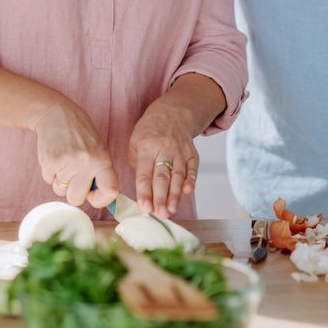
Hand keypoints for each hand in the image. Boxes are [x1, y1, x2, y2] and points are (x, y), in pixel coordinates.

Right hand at [30, 100, 119, 210]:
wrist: (58, 114)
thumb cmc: (81, 135)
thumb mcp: (99, 150)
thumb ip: (101, 174)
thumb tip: (103, 201)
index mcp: (103, 160)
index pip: (110, 191)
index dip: (100, 199)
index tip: (93, 194)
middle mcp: (87, 162)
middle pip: (76, 199)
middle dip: (73, 191)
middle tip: (74, 174)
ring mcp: (68, 162)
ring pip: (60, 191)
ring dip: (60, 180)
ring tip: (64, 161)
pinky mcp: (50, 161)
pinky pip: (49, 181)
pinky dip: (50, 173)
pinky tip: (55, 157)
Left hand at [128, 102, 201, 218]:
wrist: (172, 113)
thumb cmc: (149, 132)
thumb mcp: (134, 142)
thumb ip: (137, 165)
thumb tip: (143, 188)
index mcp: (147, 146)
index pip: (144, 174)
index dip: (145, 192)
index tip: (145, 207)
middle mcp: (164, 149)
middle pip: (162, 177)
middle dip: (161, 198)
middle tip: (160, 214)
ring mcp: (180, 151)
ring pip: (178, 176)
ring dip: (175, 195)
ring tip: (171, 211)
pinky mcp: (192, 154)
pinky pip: (192, 169)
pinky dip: (191, 181)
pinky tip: (188, 193)